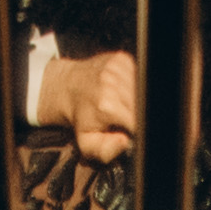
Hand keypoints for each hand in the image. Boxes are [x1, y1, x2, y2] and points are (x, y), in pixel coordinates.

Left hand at [33, 42, 138, 158]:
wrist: (68, 87)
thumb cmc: (80, 117)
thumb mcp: (86, 142)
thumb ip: (104, 150)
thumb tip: (124, 141)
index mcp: (106, 105)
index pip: (136, 121)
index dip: (136, 129)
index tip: (129, 131)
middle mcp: (112, 83)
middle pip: (141, 104)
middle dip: (137, 114)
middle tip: (125, 118)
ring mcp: (117, 68)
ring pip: (142, 89)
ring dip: (137, 99)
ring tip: (123, 104)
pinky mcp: (121, 59)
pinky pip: (139, 75)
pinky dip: (135, 84)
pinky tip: (124, 90)